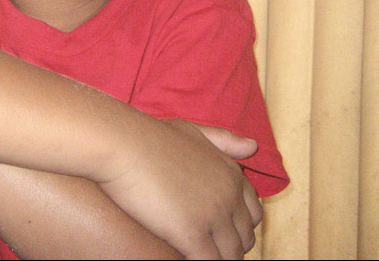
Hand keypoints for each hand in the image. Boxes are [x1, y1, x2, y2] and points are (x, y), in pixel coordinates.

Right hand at [99, 119, 262, 258]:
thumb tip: (253, 146)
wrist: (124, 144)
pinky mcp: (192, 234)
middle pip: (245, 237)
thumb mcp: (194, 131)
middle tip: (209, 247)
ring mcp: (213, 216)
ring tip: (198, 256)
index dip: (239, 224)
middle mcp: (229, 196)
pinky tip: (184, 259)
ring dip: (218, 259)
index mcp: (231, 174)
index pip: (254, 212)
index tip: (222, 230)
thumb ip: (224, 141)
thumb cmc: (151, 136)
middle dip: (230, 245)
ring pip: (230, 256)